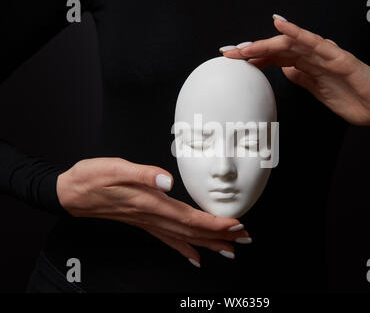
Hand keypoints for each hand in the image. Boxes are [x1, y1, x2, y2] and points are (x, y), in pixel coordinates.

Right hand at [56, 157, 249, 266]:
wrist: (71, 192)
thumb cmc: (92, 177)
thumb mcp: (115, 168)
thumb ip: (143, 174)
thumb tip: (167, 180)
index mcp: (150, 202)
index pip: (189, 217)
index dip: (214, 223)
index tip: (235, 226)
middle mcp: (152, 216)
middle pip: (192, 231)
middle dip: (220, 236)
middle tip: (243, 240)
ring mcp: (148, 222)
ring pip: (184, 237)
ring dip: (208, 244)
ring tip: (229, 250)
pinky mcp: (143, 221)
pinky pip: (168, 240)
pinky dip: (184, 249)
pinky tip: (195, 257)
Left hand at [220, 14, 369, 125]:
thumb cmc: (352, 97)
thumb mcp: (317, 90)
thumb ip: (302, 77)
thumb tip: (284, 70)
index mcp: (307, 64)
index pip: (275, 56)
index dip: (253, 57)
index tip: (232, 61)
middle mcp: (313, 56)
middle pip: (277, 48)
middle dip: (251, 50)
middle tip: (228, 54)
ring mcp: (325, 55)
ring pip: (290, 43)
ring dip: (264, 43)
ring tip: (243, 46)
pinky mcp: (338, 58)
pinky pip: (314, 43)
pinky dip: (296, 33)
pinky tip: (280, 25)